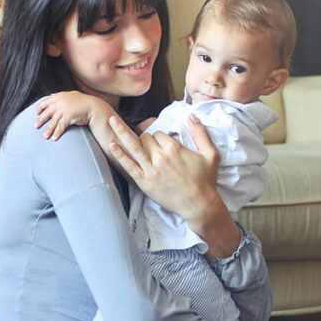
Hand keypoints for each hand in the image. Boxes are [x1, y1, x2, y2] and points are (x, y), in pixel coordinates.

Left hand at [36, 91, 101, 139]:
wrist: (94, 107)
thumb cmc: (84, 103)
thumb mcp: (72, 96)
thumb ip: (62, 97)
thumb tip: (53, 97)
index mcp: (60, 96)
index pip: (46, 101)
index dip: (40, 107)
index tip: (37, 112)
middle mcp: (61, 102)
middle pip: (47, 112)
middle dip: (41, 120)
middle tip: (36, 126)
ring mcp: (64, 109)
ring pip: (53, 121)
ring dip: (48, 130)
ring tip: (45, 136)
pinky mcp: (69, 116)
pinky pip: (60, 126)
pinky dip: (57, 132)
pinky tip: (54, 138)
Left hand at [108, 113, 240, 257]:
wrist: (199, 205)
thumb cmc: (206, 180)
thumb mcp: (210, 154)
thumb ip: (201, 133)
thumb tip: (192, 115)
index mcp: (174, 148)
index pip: (159, 134)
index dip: (159, 137)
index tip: (162, 143)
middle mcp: (160, 157)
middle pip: (145, 138)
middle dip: (146, 138)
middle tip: (149, 145)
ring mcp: (150, 169)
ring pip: (133, 145)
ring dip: (121, 131)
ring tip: (111, 120)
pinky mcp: (144, 182)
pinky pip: (129, 165)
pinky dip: (120, 155)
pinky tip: (111, 145)